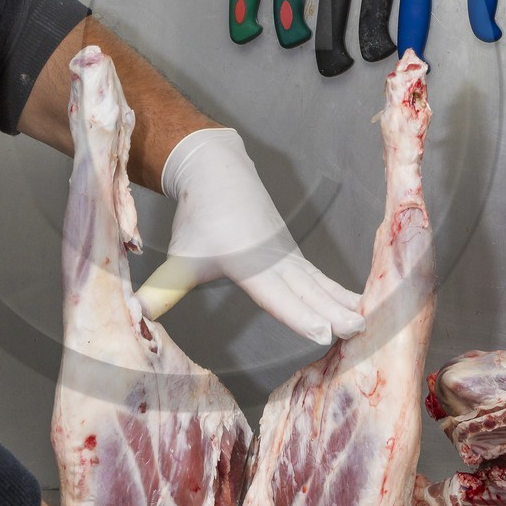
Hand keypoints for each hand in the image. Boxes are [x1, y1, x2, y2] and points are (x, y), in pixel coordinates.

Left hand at [136, 128, 364, 345]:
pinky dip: (346, 296)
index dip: (297, 314)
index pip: (275, 294)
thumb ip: (161, 291)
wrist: (220, 173)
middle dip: (334, 312)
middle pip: (309, 291)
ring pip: (323, 286)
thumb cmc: (199, 221)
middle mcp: (274, 261)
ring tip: (372, 326)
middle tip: (357, 331)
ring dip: (348, 305)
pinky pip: (326, 281)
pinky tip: (367, 312)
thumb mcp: (179, 258)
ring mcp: (290, 257)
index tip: (321, 332)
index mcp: (246, 263)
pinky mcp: (298, 258)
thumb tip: (132, 319)